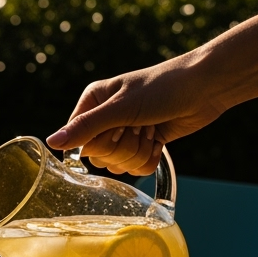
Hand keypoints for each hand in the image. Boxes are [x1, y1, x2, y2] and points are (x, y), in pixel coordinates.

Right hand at [45, 56, 227, 174]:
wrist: (205, 87)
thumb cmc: (163, 87)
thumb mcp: (120, 107)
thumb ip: (86, 127)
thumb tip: (52, 142)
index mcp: (93, 102)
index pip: (78, 140)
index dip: (99, 141)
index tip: (118, 127)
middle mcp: (105, 118)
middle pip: (99, 157)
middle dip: (124, 147)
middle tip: (139, 125)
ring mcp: (124, 133)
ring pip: (118, 165)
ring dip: (139, 152)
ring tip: (151, 129)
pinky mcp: (143, 144)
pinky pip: (135, 169)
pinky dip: (150, 158)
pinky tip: (158, 139)